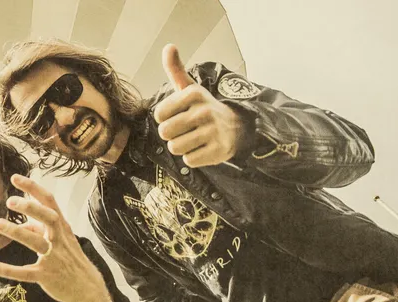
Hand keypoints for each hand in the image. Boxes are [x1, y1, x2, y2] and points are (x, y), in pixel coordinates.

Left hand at [0, 174, 106, 301]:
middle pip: (49, 218)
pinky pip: (26, 273)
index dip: (33, 188)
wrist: (86, 287)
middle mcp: (60, 240)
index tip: (15, 177)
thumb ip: (39, 229)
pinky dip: (8, 270)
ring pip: (36, 242)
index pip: (49, 202)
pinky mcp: (46, 276)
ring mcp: (54, 258)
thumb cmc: (70, 259)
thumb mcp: (60, 240)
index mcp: (62, 228)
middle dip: (31, 208)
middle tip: (10, 201)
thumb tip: (21, 224)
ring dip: (17, 232)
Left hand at [153, 43, 244, 167]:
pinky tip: (203, 148)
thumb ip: (176, 70)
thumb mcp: (191, 88)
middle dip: (172, 135)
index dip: (165, 119)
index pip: (159, 114)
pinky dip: (193, 158)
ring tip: (194, 139)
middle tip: (186, 130)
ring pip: (175, 148)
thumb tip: (168, 46)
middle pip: (165, 133)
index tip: (179, 116)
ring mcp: (212, 132)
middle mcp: (204, 111)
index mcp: (194, 93)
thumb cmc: (204, 108)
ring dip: (182, 147)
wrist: (238, 127)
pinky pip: (189, 161)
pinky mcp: (218, 150)